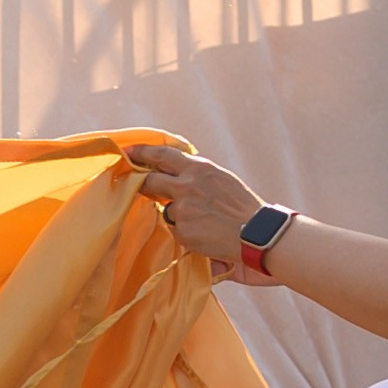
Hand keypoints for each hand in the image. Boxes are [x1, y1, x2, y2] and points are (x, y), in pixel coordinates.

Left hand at [124, 141, 259, 278]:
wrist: (259, 234)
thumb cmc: (245, 208)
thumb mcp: (222, 180)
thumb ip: (197, 177)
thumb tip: (176, 176)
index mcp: (200, 168)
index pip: (163, 155)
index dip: (142, 152)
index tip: (128, 152)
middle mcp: (187, 185)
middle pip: (150, 181)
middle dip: (142, 184)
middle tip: (135, 185)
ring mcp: (183, 208)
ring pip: (167, 210)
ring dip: (179, 215)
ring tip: (204, 222)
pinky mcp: (183, 230)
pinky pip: (177, 230)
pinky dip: (188, 233)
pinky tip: (207, 234)